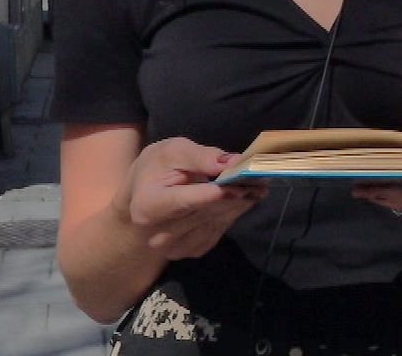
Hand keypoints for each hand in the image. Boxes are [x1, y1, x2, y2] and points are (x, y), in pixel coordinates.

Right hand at [116, 137, 265, 260]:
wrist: (140, 197)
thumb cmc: (156, 168)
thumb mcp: (173, 151)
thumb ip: (200, 157)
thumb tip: (231, 162)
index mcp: (149, 207)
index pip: (189, 201)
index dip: (219, 193)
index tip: (245, 182)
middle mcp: (159, 234)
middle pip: (207, 213)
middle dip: (237, 194)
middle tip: (261, 179)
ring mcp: (175, 247)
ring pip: (216, 223)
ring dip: (240, 205)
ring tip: (258, 186)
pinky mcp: (189, 251)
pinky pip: (217, 231)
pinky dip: (232, 214)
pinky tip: (243, 199)